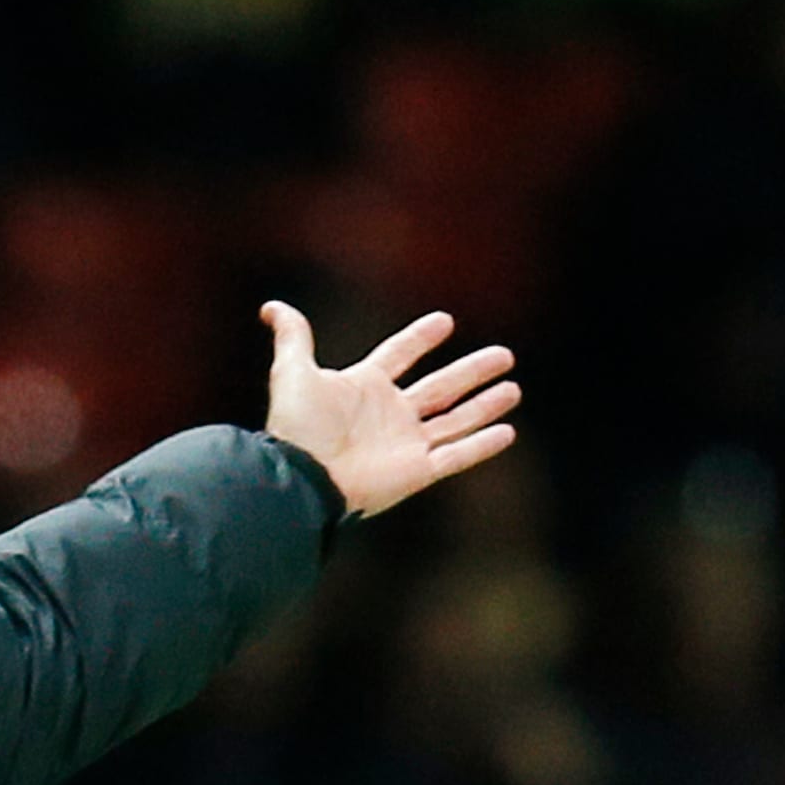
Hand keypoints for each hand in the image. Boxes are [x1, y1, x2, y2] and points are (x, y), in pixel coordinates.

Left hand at [260, 302, 519, 517]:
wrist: (302, 478)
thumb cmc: (296, 427)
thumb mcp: (292, 372)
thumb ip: (292, 337)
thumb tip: (272, 306)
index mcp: (363, 388)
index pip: (398, 356)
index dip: (419, 339)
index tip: (445, 321)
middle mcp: (387, 415)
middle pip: (439, 388)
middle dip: (471, 372)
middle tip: (504, 355)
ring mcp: (404, 444)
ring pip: (455, 420)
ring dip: (484, 406)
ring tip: (513, 389)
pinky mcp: (415, 472)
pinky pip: (456, 456)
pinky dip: (482, 445)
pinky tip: (507, 432)